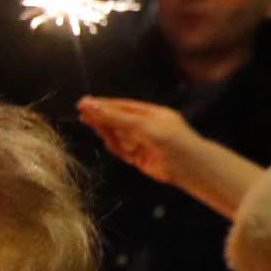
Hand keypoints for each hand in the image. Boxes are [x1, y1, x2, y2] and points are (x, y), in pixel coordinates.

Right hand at [77, 97, 259, 220]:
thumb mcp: (142, 125)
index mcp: (152, 114)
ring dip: (105, 130)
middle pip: (118, 120)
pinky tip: (105, 140)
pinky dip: (114, 146)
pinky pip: (122, 150)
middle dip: (101, 116)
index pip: (123, 107)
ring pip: (119, 135)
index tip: (85, 102)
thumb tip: (92, 106)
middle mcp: (147, 127)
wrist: (190, 168)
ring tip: (89, 123)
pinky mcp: (140, 159)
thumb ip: (116, 117)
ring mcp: (144, 143)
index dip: (103, 104)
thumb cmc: (172, 140)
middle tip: (81, 112)